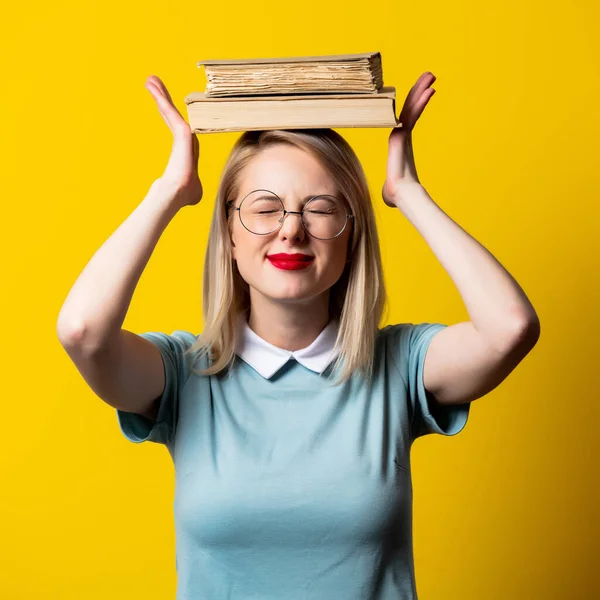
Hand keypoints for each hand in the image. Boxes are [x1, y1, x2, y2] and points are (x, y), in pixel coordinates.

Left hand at [145, 75, 202, 206]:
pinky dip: (162, 99)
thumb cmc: (184, 193)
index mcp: (186, 148)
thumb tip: (188, 193)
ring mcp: (186, 134)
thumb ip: (189, 183)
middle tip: (154, 81)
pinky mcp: (184, 132)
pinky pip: (171, 112)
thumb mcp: (190, 187)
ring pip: (171, 110)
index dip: (169, 113)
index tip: (163, 102)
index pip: (175, 126)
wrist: (176, 192)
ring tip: (150, 79)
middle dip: (164, 97)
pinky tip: (154, 88)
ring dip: (161, 94)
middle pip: (172, 113)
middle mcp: (187, 139)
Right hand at [382, 71, 435, 207]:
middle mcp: (399, 134)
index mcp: (400, 143)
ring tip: (430, 74)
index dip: (414, 103)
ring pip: (410, 107)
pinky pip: (412, 115)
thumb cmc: (397, 192)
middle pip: (408, 107)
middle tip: (428, 74)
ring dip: (420, 89)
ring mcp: (399, 133)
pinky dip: (421, 101)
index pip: (407, 117)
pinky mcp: (401, 135)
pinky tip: (429, 90)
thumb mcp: (396, 184)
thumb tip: (393, 194)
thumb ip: (396, 181)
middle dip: (418, 89)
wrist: (401, 194)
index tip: (424, 90)